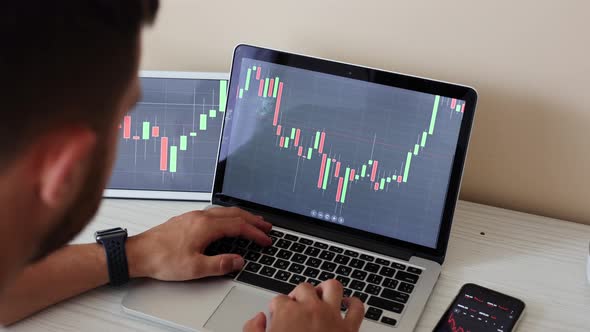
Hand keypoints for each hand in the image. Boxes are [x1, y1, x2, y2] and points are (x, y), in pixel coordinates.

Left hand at [126, 207, 271, 280]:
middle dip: (253, 220)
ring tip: (252, 223)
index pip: (239, 227)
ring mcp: (193, 216)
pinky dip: (228, 217)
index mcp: (206, 226)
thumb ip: (220, 264)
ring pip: (224, 211)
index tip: (266, 239)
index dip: (255, 233)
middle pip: (235, 214)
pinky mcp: (186, 219)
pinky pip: (214, 213)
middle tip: (266, 227)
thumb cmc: (162, 259)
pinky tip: (227, 223)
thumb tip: (238, 261)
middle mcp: (201, 217)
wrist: (138, 253)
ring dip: (241, 217)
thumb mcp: (195, 268)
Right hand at [243, 280, 364, 331]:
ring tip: (320, 296)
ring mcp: (332, 316)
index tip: (277, 316)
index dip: (277, 308)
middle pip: (303, 288)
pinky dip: (354, 303)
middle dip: (298, 295)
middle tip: (295, 306)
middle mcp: (311, 309)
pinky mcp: (349, 328)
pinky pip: (357, 308)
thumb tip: (258, 319)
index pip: (279, 299)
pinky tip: (348, 304)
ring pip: (332, 287)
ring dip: (325, 289)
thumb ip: (252, 330)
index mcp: (287, 313)